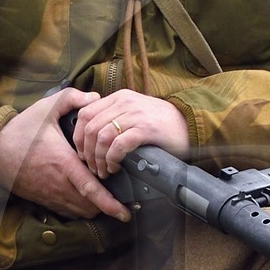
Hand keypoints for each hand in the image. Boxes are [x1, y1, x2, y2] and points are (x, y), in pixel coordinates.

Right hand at [0, 88, 129, 221]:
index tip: (125, 212)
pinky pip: (69, 213)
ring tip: (106, 195)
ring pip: (81, 212)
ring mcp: (52, 195)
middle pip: (90, 206)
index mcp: (63, 163)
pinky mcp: (46, 201)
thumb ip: (72, 98)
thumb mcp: (45, 108)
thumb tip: (95, 97)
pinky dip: (81, 209)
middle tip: (121, 195)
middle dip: (108, 205)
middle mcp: (59, 184)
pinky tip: (87, 197)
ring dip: (95, 207)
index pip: (90, 189)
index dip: (110, 204)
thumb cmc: (22, 131)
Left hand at [70, 88, 189, 176]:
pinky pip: (119, 145)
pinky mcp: (146, 129)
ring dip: (99, 159)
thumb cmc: (162, 124)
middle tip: (93, 168)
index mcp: (119, 97)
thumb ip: (115, 117)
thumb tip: (92, 136)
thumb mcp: (135, 112)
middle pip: (90, 127)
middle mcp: (125, 102)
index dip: (78, 136)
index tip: (82, 153)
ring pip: (101, 137)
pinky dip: (112, 159)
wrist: (191, 124)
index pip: (85, 113)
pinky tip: (116, 167)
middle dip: (87, 152)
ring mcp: (135, 115)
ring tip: (105, 171)